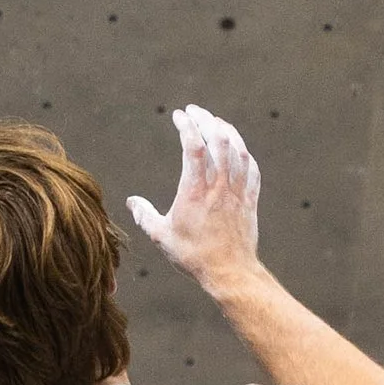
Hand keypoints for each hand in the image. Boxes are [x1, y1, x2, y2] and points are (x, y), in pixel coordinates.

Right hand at [126, 104, 260, 288]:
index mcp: (195, 191)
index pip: (194, 147)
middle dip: (206, 120)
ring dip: (228, 132)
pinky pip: (251, 170)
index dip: (187, 126)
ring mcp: (237, 193)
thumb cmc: (194, 256)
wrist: (230, 273)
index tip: (178, 116)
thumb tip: (131, 201)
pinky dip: (245, 154)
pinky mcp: (249, 202)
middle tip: (195, 111)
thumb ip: (145, 215)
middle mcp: (218, 187)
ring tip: (217, 122)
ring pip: (237, 151)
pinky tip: (239, 150)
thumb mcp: (161, 237)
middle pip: (218, 141)